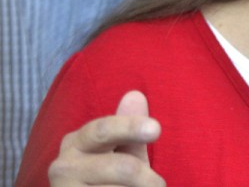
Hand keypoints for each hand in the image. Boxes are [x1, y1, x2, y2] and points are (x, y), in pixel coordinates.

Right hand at [48, 90, 164, 185]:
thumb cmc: (113, 182)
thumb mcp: (125, 156)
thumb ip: (131, 130)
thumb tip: (135, 95)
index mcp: (77, 142)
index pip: (105, 130)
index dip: (131, 128)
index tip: (155, 129)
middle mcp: (63, 166)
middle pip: (122, 167)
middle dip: (148, 179)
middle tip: (159, 186)